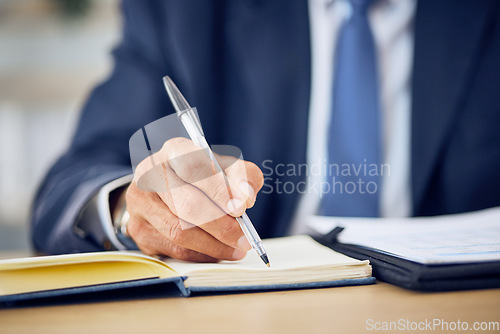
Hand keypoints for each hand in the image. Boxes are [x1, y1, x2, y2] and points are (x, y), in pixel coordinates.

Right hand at [123, 137, 263, 261]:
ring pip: (180, 231)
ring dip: (214, 245)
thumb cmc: (200, 177)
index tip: (241, 207)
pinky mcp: (139, 229)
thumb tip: (247, 197)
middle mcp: (151, 173)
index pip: (194, 167)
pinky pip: (175, 249)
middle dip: (221, 225)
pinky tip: (219, 252)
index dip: (219, 189)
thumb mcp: (225, 167)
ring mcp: (141, 202)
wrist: (163, 188)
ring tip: (237, 249)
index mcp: (174, 150)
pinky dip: (202, 254)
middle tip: (244, 237)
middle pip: (187, 204)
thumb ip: (243, 175)